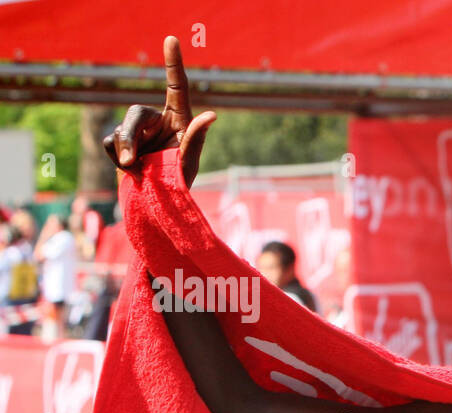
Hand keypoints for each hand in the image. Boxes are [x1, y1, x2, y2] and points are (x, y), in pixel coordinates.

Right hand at [102, 35, 215, 188]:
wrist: (158, 204)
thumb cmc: (179, 182)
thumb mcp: (189, 162)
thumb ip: (195, 138)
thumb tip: (211, 114)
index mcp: (179, 120)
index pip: (176, 87)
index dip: (173, 63)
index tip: (171, 39)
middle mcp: (157, 121)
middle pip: (136, 113)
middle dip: (129, 136)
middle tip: (129, 161)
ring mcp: (138, 131)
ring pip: (121, 129)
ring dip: (124, 151)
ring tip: (136, 170)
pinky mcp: (120, 142)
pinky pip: (110, 142)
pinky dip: (117, 157)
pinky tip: (131, 170)